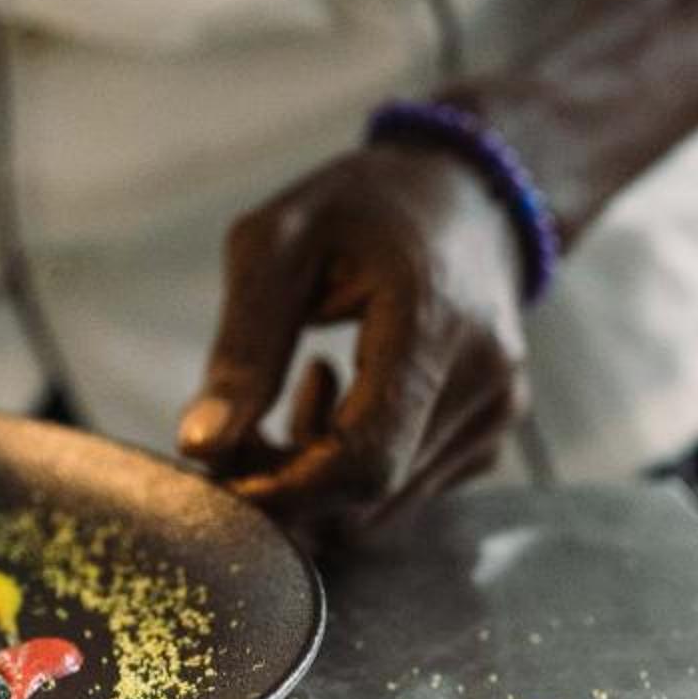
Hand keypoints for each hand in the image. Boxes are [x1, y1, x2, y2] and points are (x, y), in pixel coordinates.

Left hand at [175, 144, 530, 537]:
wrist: (460, 194)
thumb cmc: (359, 206)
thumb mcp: (278, 244)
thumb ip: (244, 346)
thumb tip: (200, 447)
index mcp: (432, 322)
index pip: (364, 460)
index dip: (283, 490)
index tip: (218, 475)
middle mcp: (483, 380)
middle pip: (369, 495)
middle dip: (285, 482)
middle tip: (236, 426)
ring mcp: (497, 412)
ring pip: (385, 505)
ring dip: (317, 477)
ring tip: (296, 386)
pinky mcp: (492, 431)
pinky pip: (408, 489)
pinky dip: (354, 469)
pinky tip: (342, 395)